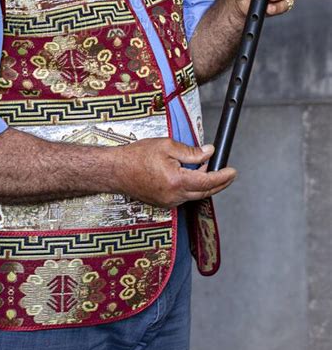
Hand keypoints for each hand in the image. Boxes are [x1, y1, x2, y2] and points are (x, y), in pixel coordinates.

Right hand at [114, 139, 235, 207]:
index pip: (208, 181)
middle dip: (218, 182)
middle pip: (205, 192)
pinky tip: (188, 174)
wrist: (116, 170)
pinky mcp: (163, 203)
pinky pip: (184, 196)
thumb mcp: (166, 146)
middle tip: (226, 172)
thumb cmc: (137, 156)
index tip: (233, 171)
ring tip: (202, 166)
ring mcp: (168, 202)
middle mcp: (174, 196)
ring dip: (203, 183)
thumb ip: (191, 151)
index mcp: (177, 181)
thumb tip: (208, 152)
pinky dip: (191, 186)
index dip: (223, 176)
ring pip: (194, 195)